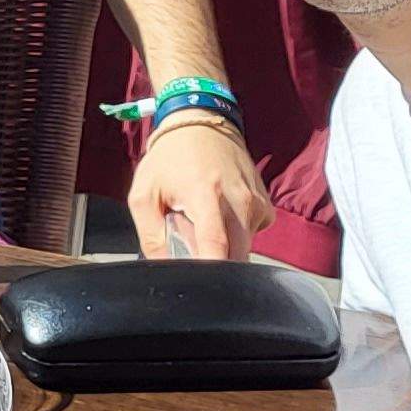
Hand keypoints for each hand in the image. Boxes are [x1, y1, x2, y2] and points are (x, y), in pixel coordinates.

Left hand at [127, 114, 268, 259]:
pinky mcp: (266, 207)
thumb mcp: (144, 195)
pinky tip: (220, 218)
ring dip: (224, 249)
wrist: (202, 126)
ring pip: (244, 249)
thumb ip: (152, 236)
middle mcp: (239, 201)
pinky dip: (236, 236)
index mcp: (206, 196)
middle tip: (191, 247)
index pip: (216, 246)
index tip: (197, 285)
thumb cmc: (169, 160)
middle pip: (235, 258)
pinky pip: (252, 237)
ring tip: (203, 226)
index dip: (208, 272)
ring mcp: (257, 204)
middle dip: (214, 266)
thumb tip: (164, 269)